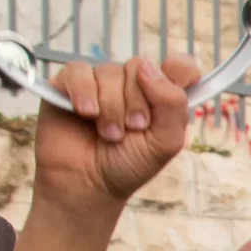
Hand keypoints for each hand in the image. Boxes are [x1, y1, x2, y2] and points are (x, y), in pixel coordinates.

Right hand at [33, 55, 201, 216]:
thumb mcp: (165, 142)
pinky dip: (84, 93)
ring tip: (109, 133)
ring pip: (109, 72)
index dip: (180, 71)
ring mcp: (100, 82)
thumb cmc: (128, 165)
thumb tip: (148, 68)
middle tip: (132, 129)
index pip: (180, 66)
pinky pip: (79, 71)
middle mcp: (132, 84)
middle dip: (136, 103)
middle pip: (139, 68)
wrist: (87, 183)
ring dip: (111, 107)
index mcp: (161, 96)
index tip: (170, 92)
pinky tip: (85, 113)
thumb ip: (171, 104)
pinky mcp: (69, 84)